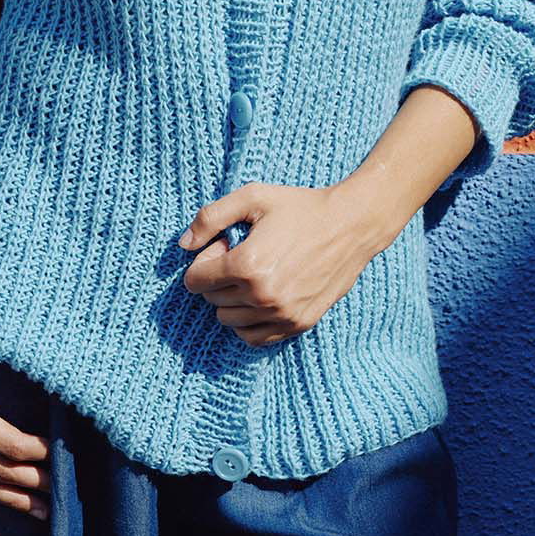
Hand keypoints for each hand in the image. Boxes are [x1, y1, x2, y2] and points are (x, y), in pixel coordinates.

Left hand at [176, 181, 388, 346]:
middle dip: (217, 279)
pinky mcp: (298, 324)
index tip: (225, 246)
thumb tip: (182, 245)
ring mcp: (281, 314)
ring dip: (232, 300)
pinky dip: (249, 322)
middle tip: (243, 256)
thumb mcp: (253, 197)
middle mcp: (262, 296)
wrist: (352, 225)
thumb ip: (210, 217)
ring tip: (255, 275)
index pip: (195, 280)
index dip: (204, 261)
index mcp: (247, 265)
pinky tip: (261, 297)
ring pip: (229, 321)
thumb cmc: (301, 207)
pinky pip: (254, 338)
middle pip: (211, 300)